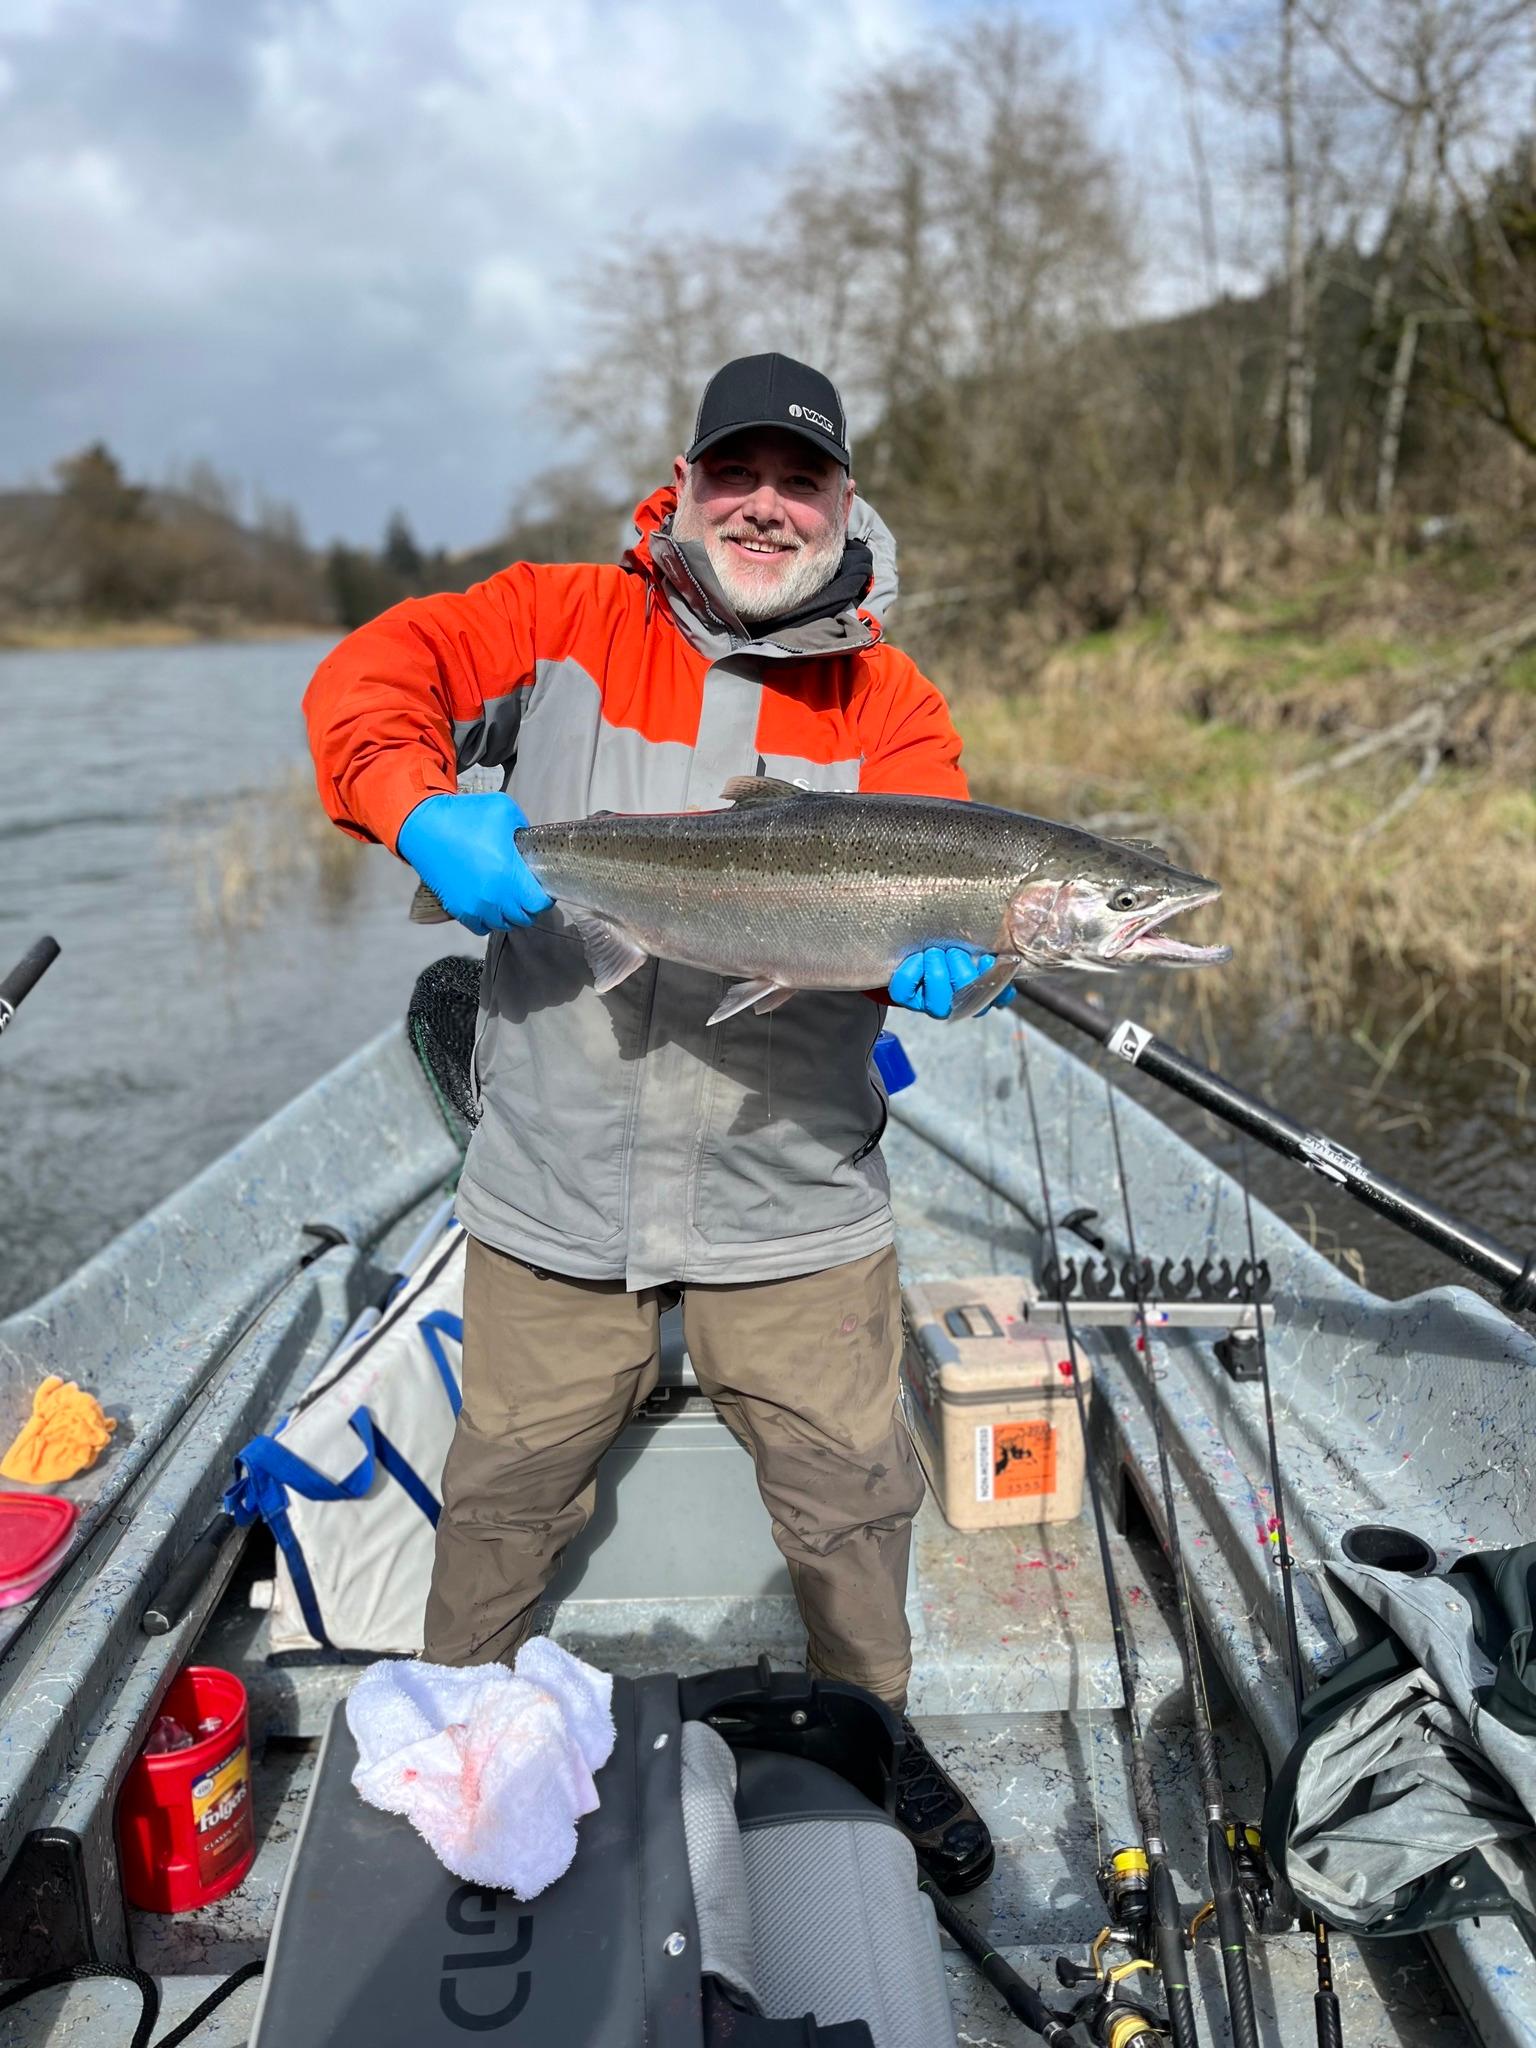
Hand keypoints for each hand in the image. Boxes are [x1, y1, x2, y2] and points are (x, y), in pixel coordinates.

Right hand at [395, 792, 552, 936]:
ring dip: (509, 914)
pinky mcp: (458, 909)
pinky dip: (489, 920)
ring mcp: (475, 906)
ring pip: (504, 924)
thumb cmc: (464, 816)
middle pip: (524, 917)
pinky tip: (490, 905)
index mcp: (509, 874)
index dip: (545, 896)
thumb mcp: (504, 810)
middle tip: (526, 890)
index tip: (542, 886)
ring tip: (508, 897)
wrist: (425, 827)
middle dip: (529, 905)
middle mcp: (493, 896)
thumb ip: (525, 828)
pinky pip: (481, 928)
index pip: (539, 903)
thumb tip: (529, 845)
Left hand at [887, 948, 1016, 1019]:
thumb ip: (993, 960)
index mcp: (975, 997)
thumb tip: (1012, 960)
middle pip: (962, 992)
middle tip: (953, 951)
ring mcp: (928, 1004)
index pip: (991, 998)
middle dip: (959, 965)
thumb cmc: (949, 951)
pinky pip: (906, 986)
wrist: (917, 952)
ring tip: (936, 952)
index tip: (986, 958)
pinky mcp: (904, 997)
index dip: (989, 977)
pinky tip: (918, 957)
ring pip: (937, 996)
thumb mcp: (974, 953)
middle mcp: (953, 1006)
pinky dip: (912, 968)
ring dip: (937, 965)